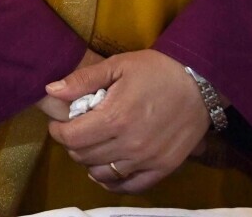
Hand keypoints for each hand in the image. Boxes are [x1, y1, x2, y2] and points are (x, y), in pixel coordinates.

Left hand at [45, 49, 212, 194]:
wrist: (200, 82)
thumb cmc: (156, 70)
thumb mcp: (117, 65)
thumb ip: (82, 80)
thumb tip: (51, 91)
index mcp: (114, 118)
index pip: (71, 138)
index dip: (58, 131)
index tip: (59, 123)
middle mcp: (129, 144)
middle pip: (84, 157)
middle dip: (73, 144)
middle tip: (76, 132)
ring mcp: (147, 159)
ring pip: (104, 174)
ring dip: (91, 162)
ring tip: (92, 147)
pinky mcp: (164, 168)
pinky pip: (132, 186)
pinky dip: (114, 183)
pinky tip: (108, 171)